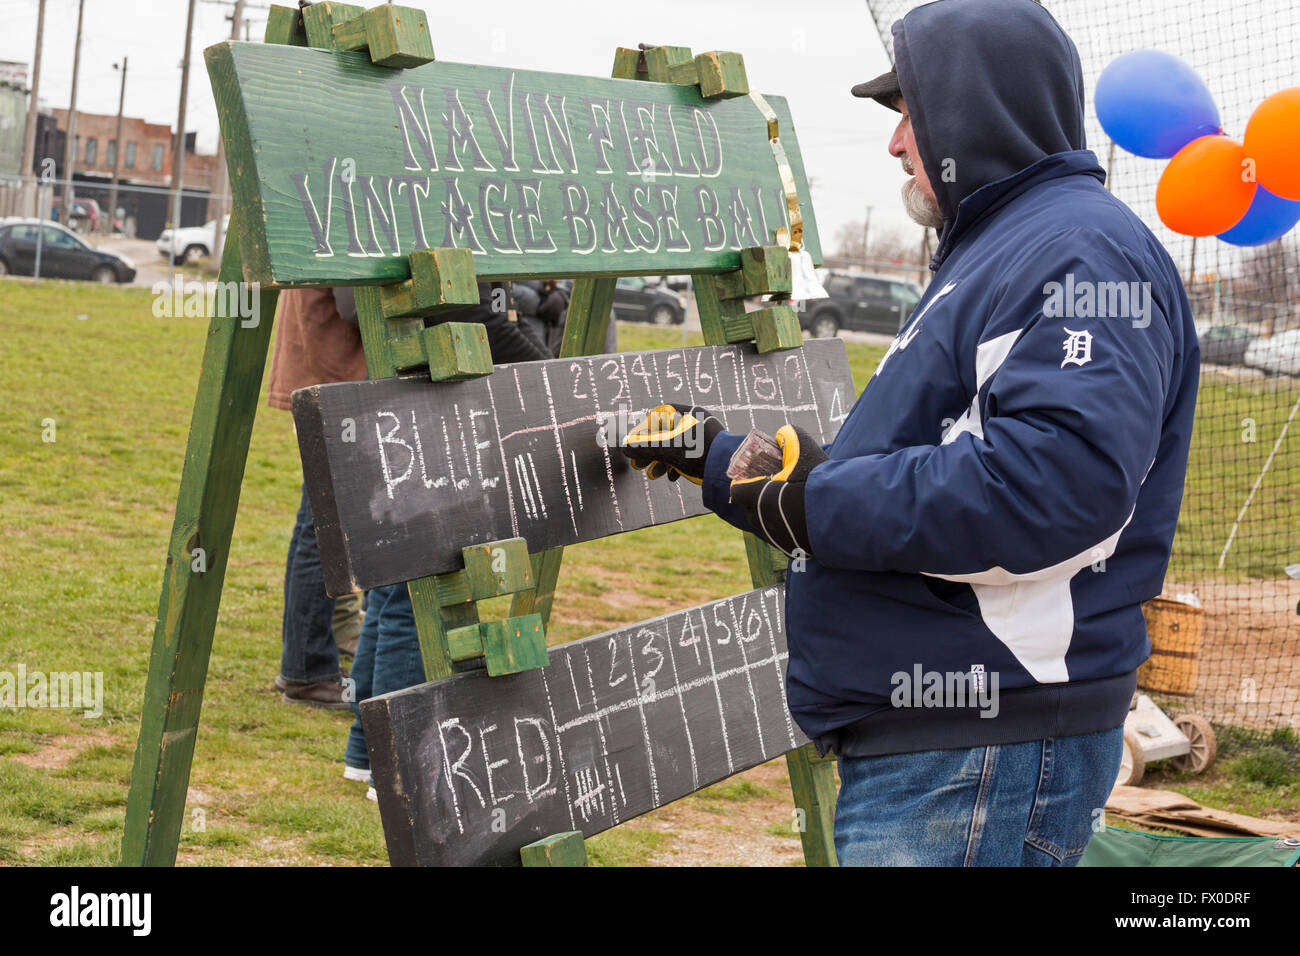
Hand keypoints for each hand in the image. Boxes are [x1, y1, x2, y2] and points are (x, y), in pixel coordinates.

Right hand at [620, 403, 722, 484]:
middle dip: (651, 451)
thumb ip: (644, 448)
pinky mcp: (709, 452)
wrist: (729, 470)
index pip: (658, 416)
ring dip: (662, 461)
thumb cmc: (698, 453)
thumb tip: (624, 448)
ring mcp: (704, 437)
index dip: (643, 431)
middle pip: (666, 434)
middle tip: (639, 464)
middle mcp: (696, 421)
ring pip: (676, 447)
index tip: (634, 445)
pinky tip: (673, 476)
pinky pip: (688, 455)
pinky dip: (677, 465)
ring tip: (655, 474)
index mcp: (687, 413)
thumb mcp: (667, 450)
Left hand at [729, 425, 828, 557]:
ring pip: (765, 525)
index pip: (737, 491)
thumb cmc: (817, 480)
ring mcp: (773, 538)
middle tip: (777, 488)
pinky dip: (787, 529)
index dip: (745, 483)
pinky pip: (781, 538)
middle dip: (759, 498)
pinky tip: (802, 519)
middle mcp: (759, 520)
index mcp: (755, 497)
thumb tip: (781, 435)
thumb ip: (789, 437)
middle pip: (750, 509)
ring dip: (773, 514)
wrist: (841, 515)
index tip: (758, 478)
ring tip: (792, 503)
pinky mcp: (789, 551)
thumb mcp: (803, 448)